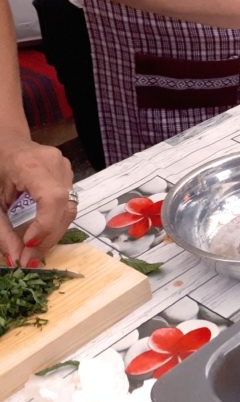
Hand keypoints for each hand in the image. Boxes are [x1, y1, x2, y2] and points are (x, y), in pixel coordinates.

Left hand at [0, 130, 74, 267]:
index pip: (52, 199)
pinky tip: (40, 233)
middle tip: (29, 260)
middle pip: (64, 207)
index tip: (28, 246)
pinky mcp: (69, 174)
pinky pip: (68, 203)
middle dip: (48, 237)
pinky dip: (55, 222)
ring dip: (53, 233)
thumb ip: (2, 230)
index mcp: (32, 165)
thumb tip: (14, 258)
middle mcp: (55, 164)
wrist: (5, 141)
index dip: (45, 226)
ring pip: (70, 208)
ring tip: (34, 250)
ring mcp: (66, 167)